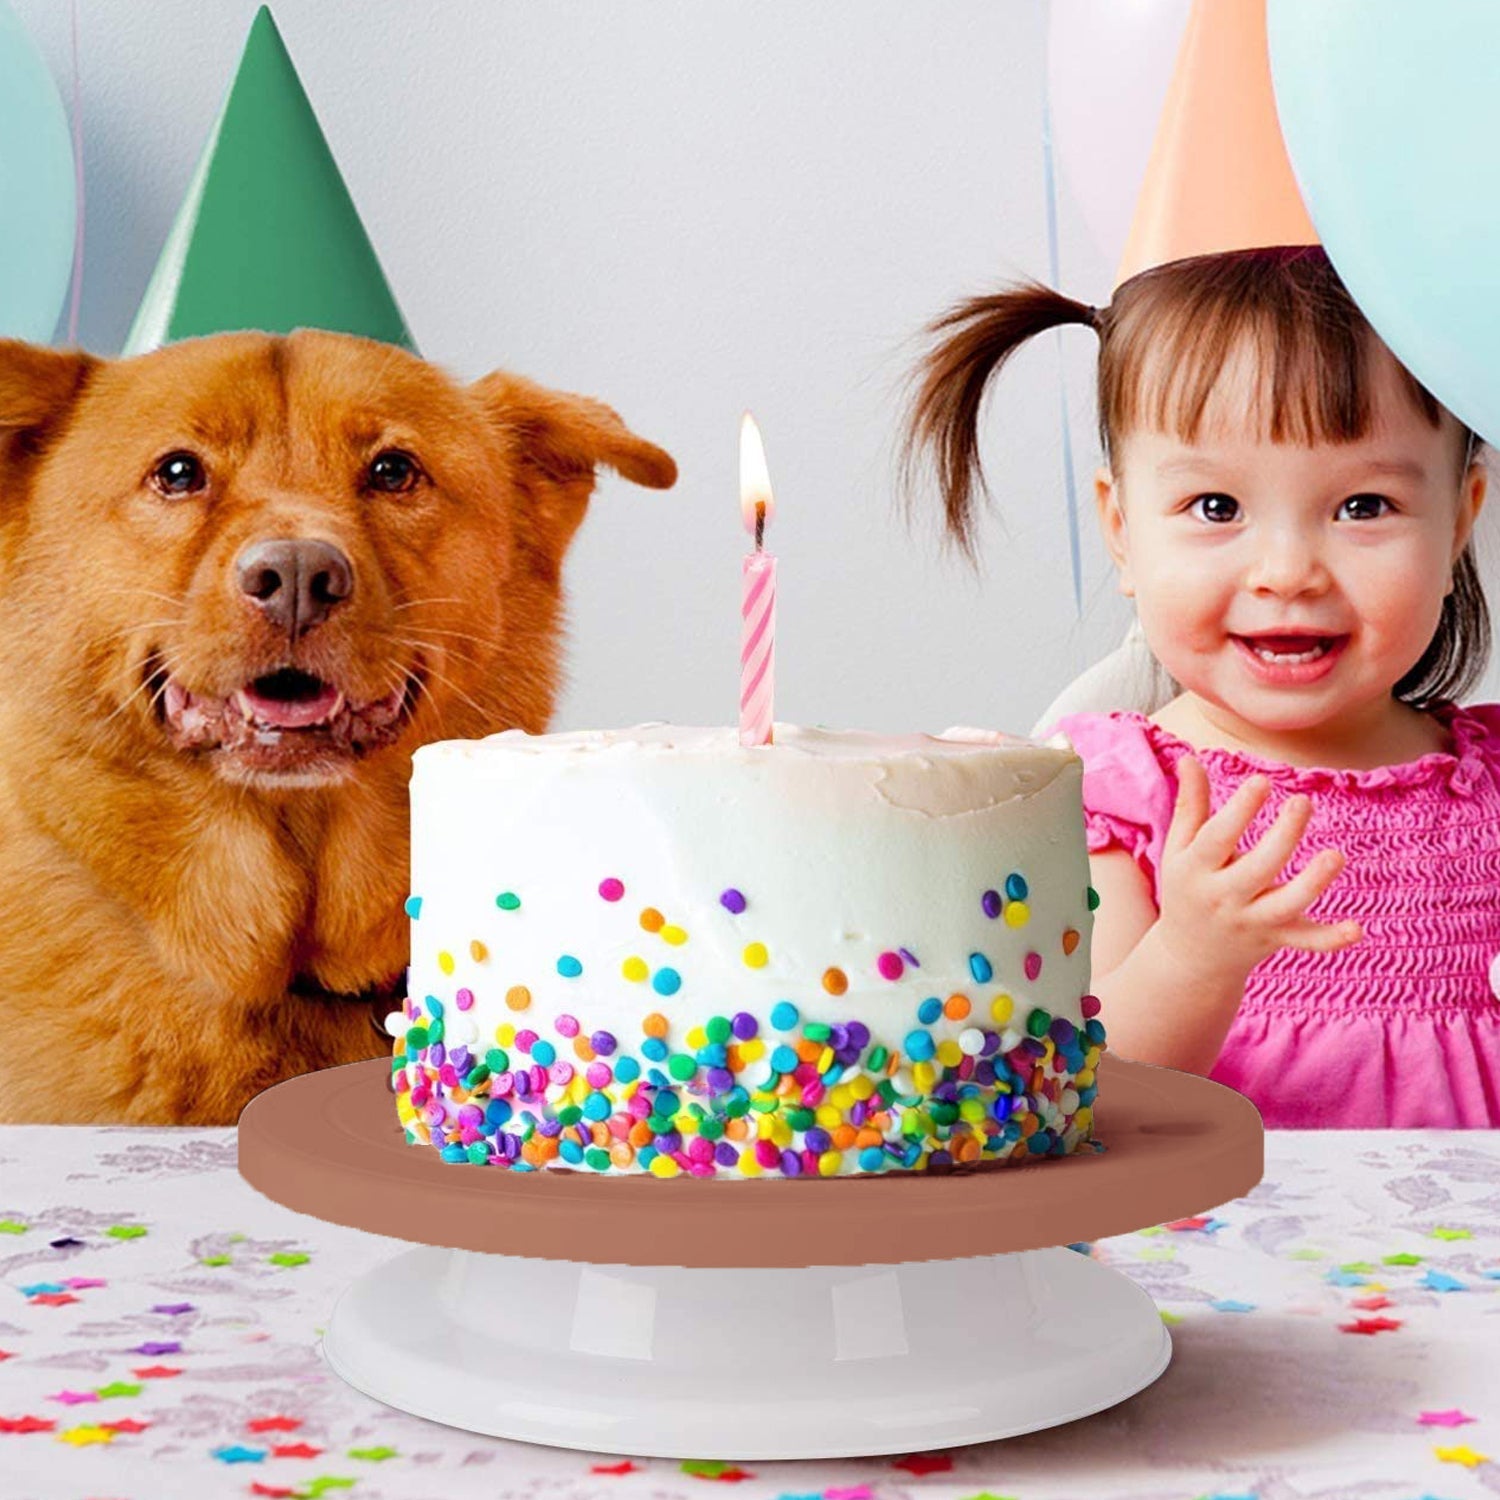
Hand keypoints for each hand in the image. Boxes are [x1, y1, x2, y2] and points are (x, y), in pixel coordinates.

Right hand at [1153, 755, 1362, 980]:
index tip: (1261, 782)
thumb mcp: (1179, 849)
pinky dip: (1330, 939)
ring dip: (1313, 883)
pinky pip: (1306, 942)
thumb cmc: (1187, 888)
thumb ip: (1190, 804)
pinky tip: (1356, 929)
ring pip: (1286, 905)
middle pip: (1258, 868)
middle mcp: (1224, 898)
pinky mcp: (1276, 939)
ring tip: (1335, 855)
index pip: (1217, 838)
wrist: (1189, 957)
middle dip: (1283, 836)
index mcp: (1196, 870)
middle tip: (1303, 801)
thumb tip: (1191, 757)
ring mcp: (1252, 922)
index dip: (1239, 811)